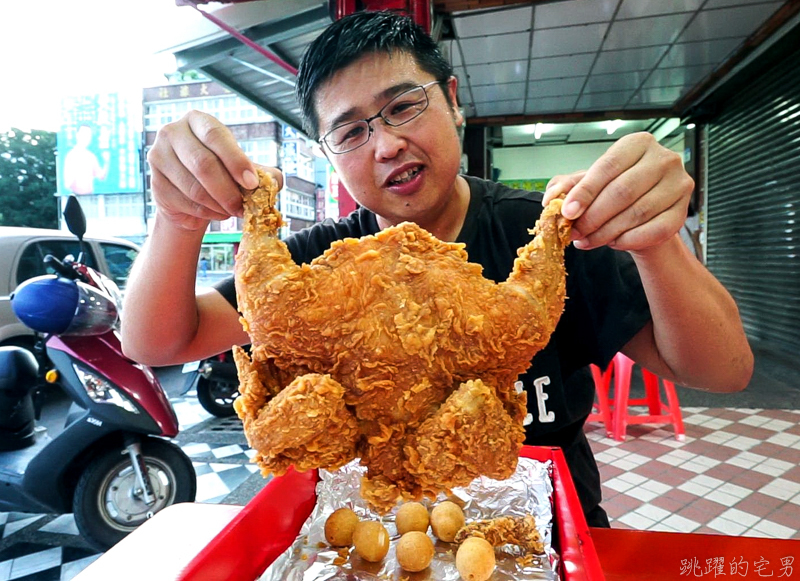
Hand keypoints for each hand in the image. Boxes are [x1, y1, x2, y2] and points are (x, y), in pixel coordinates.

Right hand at [147, 110, 282, 230]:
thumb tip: (274, 181)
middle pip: (203, 164)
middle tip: (243, 207)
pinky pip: (184, 203)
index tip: (252, 183)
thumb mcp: (243, 169)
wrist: (192, 196)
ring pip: (193, 188)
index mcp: (198, 120)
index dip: (236, 161)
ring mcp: (158, 157)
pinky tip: (216, 213)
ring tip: (232, 211)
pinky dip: (205, 213)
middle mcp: (173, 132)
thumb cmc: (222, 174)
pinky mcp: (155, 184)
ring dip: (218, 205)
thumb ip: (263, 172)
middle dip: (228, 191)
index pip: (216, 135)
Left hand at [542, 132, 693, 252]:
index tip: (567, 212)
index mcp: (638, 143)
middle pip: (622, 191)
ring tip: (587, 240)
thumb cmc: (616, 192)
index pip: (608, 166)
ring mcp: (678, 184)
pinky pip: (654, 230)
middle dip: (593, 216)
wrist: (645, 215)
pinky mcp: (683, 211)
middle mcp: (663, 159)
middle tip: (574, 232)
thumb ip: (568, 186)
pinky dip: (629, 240)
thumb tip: (551, 197)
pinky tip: (613, 243)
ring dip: (606, 232)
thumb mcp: (590, 183)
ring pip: (637, 213)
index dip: (585, 192)